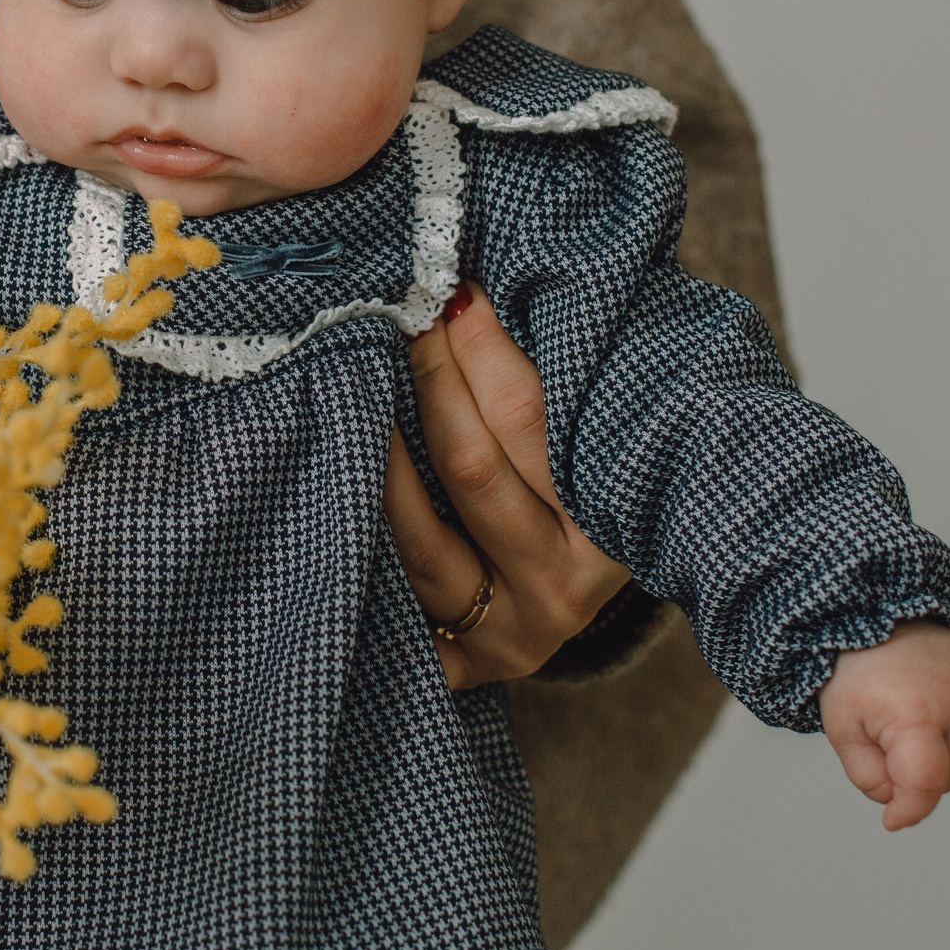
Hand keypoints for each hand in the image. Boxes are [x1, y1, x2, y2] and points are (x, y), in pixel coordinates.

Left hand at [384, 282, 631, 688]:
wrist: (591, 579)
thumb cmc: (595, 472)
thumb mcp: (597, 425)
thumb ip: (557, 371)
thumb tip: (469, 282)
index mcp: (619, 524)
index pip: (532, 419)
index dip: (482, 348)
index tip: (447, 289)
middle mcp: (569, 589)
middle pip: (472, 469)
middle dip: (427, 380)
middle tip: (393, 315)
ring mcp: (512, 635)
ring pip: (420, 539)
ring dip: (376, 454)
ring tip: (347, 378)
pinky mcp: (463, 667)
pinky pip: (394, 597)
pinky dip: (362, 535)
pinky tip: (331, 474)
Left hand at [820, 619, 949, 829]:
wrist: (873, 616)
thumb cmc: (857, 674)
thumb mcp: (842, 728)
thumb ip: (870, 779)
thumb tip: (902, 808)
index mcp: (915, 712)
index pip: (928, 784)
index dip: (910, 808)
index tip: (893, 817)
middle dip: (925, 778)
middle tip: (896, 748)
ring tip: (927, 737)